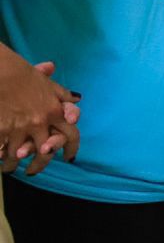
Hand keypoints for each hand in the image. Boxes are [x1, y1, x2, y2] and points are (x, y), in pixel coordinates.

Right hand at [0, 52, 79, 173]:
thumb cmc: (20, 72)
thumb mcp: (45, 82)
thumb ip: (60, 94)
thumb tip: (76, 99)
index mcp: (54, 110)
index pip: (71, 135)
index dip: (71, 148)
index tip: (68, 157)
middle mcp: (39, 122)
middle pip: (45, 153)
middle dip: (39, 164)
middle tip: (32, 171)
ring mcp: (18, 128)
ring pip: (18, 155)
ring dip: (13, 163)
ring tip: (8, 167)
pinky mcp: (1, 131)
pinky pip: (2, 150)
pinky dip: (0, 155)